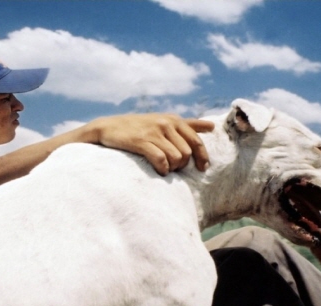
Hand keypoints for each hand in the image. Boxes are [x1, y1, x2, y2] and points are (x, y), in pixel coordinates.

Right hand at [88, 113, 213, 175]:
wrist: (109, 127)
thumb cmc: (139, 127)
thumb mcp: (164, 121)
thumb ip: (188, 124)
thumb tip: (212, 126)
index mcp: (174, 120)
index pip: (196, 141)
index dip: (202, 157)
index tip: (202, 168)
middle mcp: (166, 124)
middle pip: (186, 153)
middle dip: (182, 165)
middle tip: (173, 168)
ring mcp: (153, 132)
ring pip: (176, 157)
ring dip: (172, 168)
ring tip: (165, 169)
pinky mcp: (141, 141)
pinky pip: (161, 160)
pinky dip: (162, 169)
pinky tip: (159, 170)